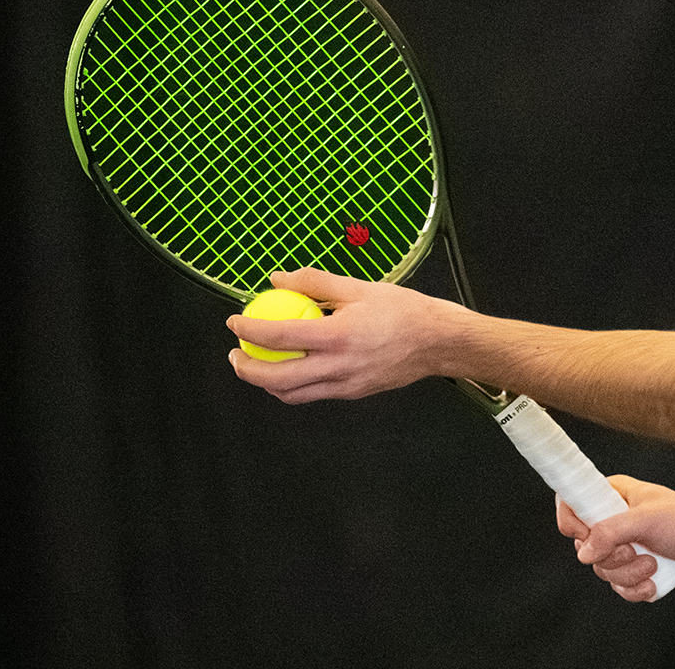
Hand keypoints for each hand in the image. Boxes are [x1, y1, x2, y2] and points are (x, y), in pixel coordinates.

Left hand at [226, 267, 470, 402]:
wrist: (439, 342)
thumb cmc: (406, 311)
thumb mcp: (360, 287)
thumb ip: (316, 282)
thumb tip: (278, 279)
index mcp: (339, 335)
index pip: (280, 335)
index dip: (250, 329)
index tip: (235, 320)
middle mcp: (339, 366)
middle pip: (276, 378)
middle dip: (246, 369)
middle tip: (236, 353)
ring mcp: (346, 385)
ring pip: (291, 394)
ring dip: (266, 382)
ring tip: (257, 364)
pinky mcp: (352, 394)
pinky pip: (313, 394)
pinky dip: (293, 385)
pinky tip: (291, 367)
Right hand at [557, 475, 674, 601]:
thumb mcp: (646, 520)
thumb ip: (610, 532)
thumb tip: (584, 552)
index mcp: (614, 496)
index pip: (573, 503)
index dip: (573, 522)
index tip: (586, 534)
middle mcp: (616, 521)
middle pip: (586, 547)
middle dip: (612, 557)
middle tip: (635, 549)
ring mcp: (626, 547)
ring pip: (604, 570)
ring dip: (628, 575)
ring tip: (653, 564)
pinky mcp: (638, 570)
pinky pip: (620, 587)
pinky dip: (636, 589)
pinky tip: (653, 582)